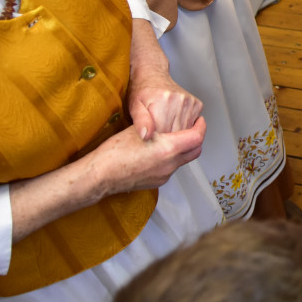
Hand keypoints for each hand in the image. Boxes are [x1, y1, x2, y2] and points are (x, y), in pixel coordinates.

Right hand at [88, 118, 206, 196]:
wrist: (100, 175)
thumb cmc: (115, 151)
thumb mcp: (138, 129)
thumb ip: (157, 124)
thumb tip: (168, 119)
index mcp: (168, 149)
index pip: (197, 137)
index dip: (200, 126)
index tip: (198, 120)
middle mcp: (170, 165)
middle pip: (195, 151)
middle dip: (196, 138)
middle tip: (191, 128)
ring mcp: (164, 176)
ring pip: (182, 160)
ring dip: (182, 149)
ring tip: (173, 138)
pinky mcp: (157, 182)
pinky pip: (171, 168)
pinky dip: (171, 159)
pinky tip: (159, 152)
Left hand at [127, 65, 202, 138]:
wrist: (153, 74)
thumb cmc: (141, 92)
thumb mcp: (134, 107)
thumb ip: (140, 122)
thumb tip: (146, 136)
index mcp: (161, 102)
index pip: (164, 135)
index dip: (157, 140)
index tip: (151, 138)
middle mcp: (178, 101)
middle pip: (177, 134)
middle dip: (167, 138)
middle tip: (157, 132)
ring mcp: (189, 102)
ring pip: (186, 131)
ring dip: (176, 133)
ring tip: (165, 126)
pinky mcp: (197, 104)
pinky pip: (193, 124)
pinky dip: (184, 126)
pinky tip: (174, 120)